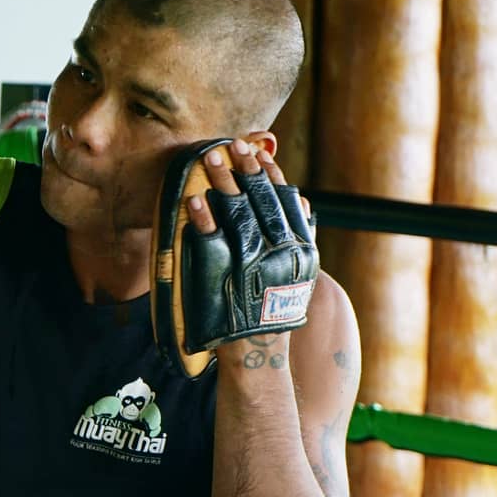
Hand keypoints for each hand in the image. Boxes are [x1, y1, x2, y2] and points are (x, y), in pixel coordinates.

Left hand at [177, 137, 318, 354]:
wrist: (257, 352)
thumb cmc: (274, 310)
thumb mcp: (299, 272)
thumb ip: (301, 235)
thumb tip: (301, 198)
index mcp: (301, 248)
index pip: (285, 199)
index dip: (271, 172)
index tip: (258, 150)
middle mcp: (282, 253)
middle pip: (262, 199)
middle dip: (245, 167)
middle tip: (230, 144)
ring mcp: (255, 264)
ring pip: (239, 213)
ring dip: (223, 182)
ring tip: (210, 159)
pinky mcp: (228, 278)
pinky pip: (214, 241)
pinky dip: (204, 218)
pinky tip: (194, 200)